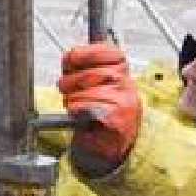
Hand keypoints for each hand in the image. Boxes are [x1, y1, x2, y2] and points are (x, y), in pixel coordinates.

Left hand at [58, 42, 141, 171]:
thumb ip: (82, 66)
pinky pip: (86, 108)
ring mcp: (124, 101)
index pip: (107, 51)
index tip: (70, 61)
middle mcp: (126, 84)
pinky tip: (81, 116)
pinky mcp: (117, 118)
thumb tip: (69, 55)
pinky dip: (77, 112)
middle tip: (68, 91)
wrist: (108, 144)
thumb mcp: (93, 82)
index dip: (83, 54)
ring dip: (72, 100)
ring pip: (84, 92)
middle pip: (89, 73)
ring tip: (77, 106)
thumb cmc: (98, 110)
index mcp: (122, 71)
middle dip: (70, 83)